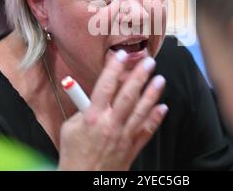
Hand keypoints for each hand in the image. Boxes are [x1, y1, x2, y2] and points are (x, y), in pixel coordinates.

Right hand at [57, 51, 167, 169]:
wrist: (83, 180)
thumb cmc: (74, 154)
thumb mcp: (70, 128)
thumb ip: (83, 109)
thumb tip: (94, 94)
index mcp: (92, 118)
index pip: (104, 87)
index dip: (113, 69)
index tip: (120, 55)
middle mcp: (110, 125)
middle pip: (127, 96)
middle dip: (139, 77)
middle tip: (149, 63)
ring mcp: (123, 137)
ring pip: (140, 111)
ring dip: (152, 94)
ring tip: (160, 79)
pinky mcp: (131, 148)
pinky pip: (146, 131)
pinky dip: (155, 119)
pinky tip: (162, 108)